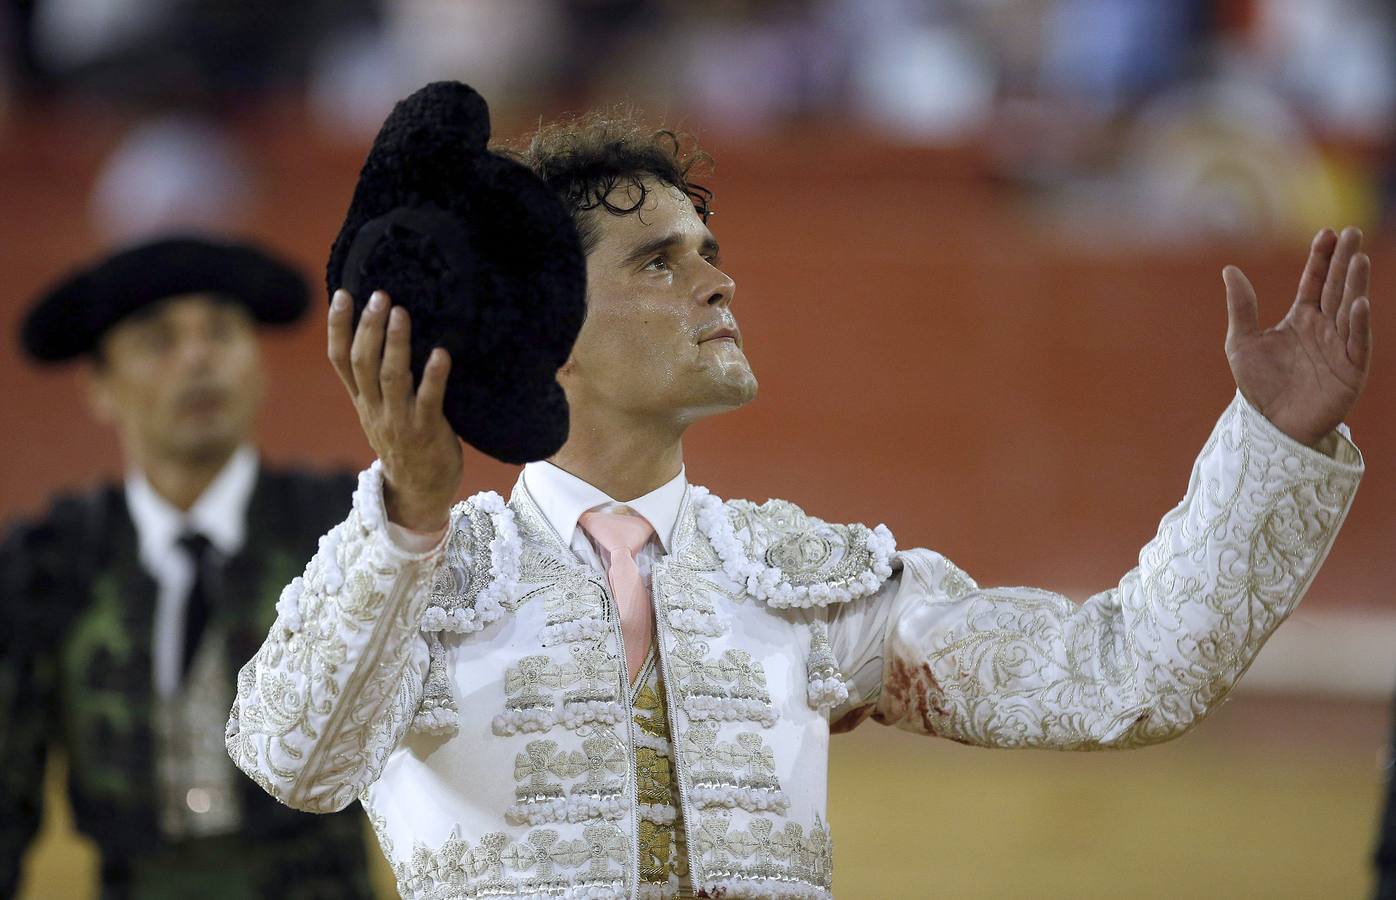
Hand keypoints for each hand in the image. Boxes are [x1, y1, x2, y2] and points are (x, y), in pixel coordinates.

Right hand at [328, 289, 461, 530]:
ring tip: (401, 313)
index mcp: (362, 402)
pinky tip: (441, 353)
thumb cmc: (405, 444)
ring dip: (396, 344)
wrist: (418, 493)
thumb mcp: (380, 413)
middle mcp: (375, 409)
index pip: (341, 360)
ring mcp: (399, 421)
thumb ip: (377, 382)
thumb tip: (381, 336)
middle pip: (363, 363)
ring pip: (391, 378)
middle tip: (378, 296)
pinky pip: (429, 400)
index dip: (338, 328)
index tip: (343, 295)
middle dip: (368, 328)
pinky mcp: (427, 431)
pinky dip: (434, 376)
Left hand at [1223, 227, 1372, 446]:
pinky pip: (1357, 342)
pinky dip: (1359, 323)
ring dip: (1355, 284)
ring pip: (1350, 309)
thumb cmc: (1258, 385)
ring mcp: (1340, 346)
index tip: (1326, 232)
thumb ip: (1241, 307)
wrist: (1271, 425)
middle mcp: (1325, 328)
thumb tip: (1229, 269)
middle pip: (1337, 287)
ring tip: (1358, 259)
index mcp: (1302, 318)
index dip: (1321, 258)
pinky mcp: (1350, 369)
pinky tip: (1359, 302)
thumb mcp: (1241, 343)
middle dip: (1344, 260)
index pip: (1315, 281)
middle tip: (1352, 232)